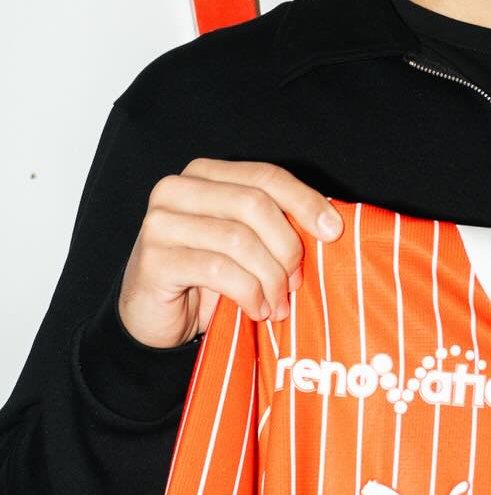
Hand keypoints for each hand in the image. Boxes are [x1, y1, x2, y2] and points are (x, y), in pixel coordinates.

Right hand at [117, 160, 341, 349]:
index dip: (305, 201)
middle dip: (287, 246)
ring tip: (278, 303)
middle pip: (256, 204)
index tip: (333, 231)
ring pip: (240, 239)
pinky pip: (219, 270)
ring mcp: (161, 223)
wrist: (154, 319)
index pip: (266, 176)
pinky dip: (249, 292)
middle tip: (297, 281)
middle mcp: (177, 189)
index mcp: (204, 175)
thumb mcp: (245, 242)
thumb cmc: (206, 277)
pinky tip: (256, 309)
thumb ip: (274, 224)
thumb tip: (330, 223)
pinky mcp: (155, 260)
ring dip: (270, 277)